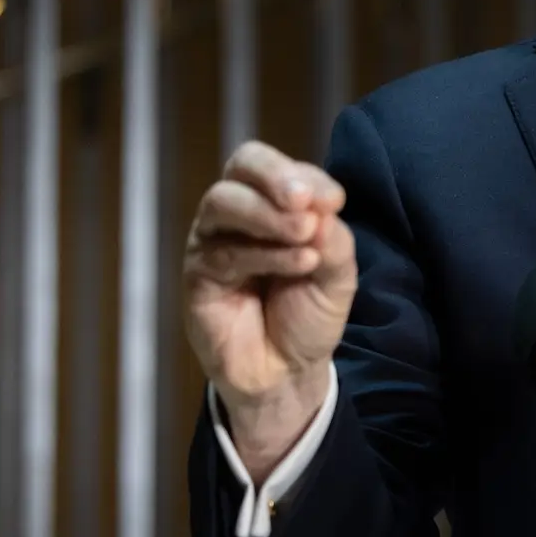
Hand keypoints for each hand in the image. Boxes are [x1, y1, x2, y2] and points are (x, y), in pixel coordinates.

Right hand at [183, 141, 355, 479]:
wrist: (288, 370)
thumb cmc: (309, 313)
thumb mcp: (337, 273)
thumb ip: (332, 236)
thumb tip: (319, 207)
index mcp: (271, 202)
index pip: (274, 166)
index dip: (301, 174)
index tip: (335, 200)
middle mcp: (238, 213)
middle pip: (241, 166)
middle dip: (275, 178)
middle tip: (304, 201)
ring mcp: (213, 240)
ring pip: (223, 202)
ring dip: (268, 215)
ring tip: (306, 234)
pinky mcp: (198, 274)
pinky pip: (223, 252)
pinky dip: (266, 254)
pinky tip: (301, 263)